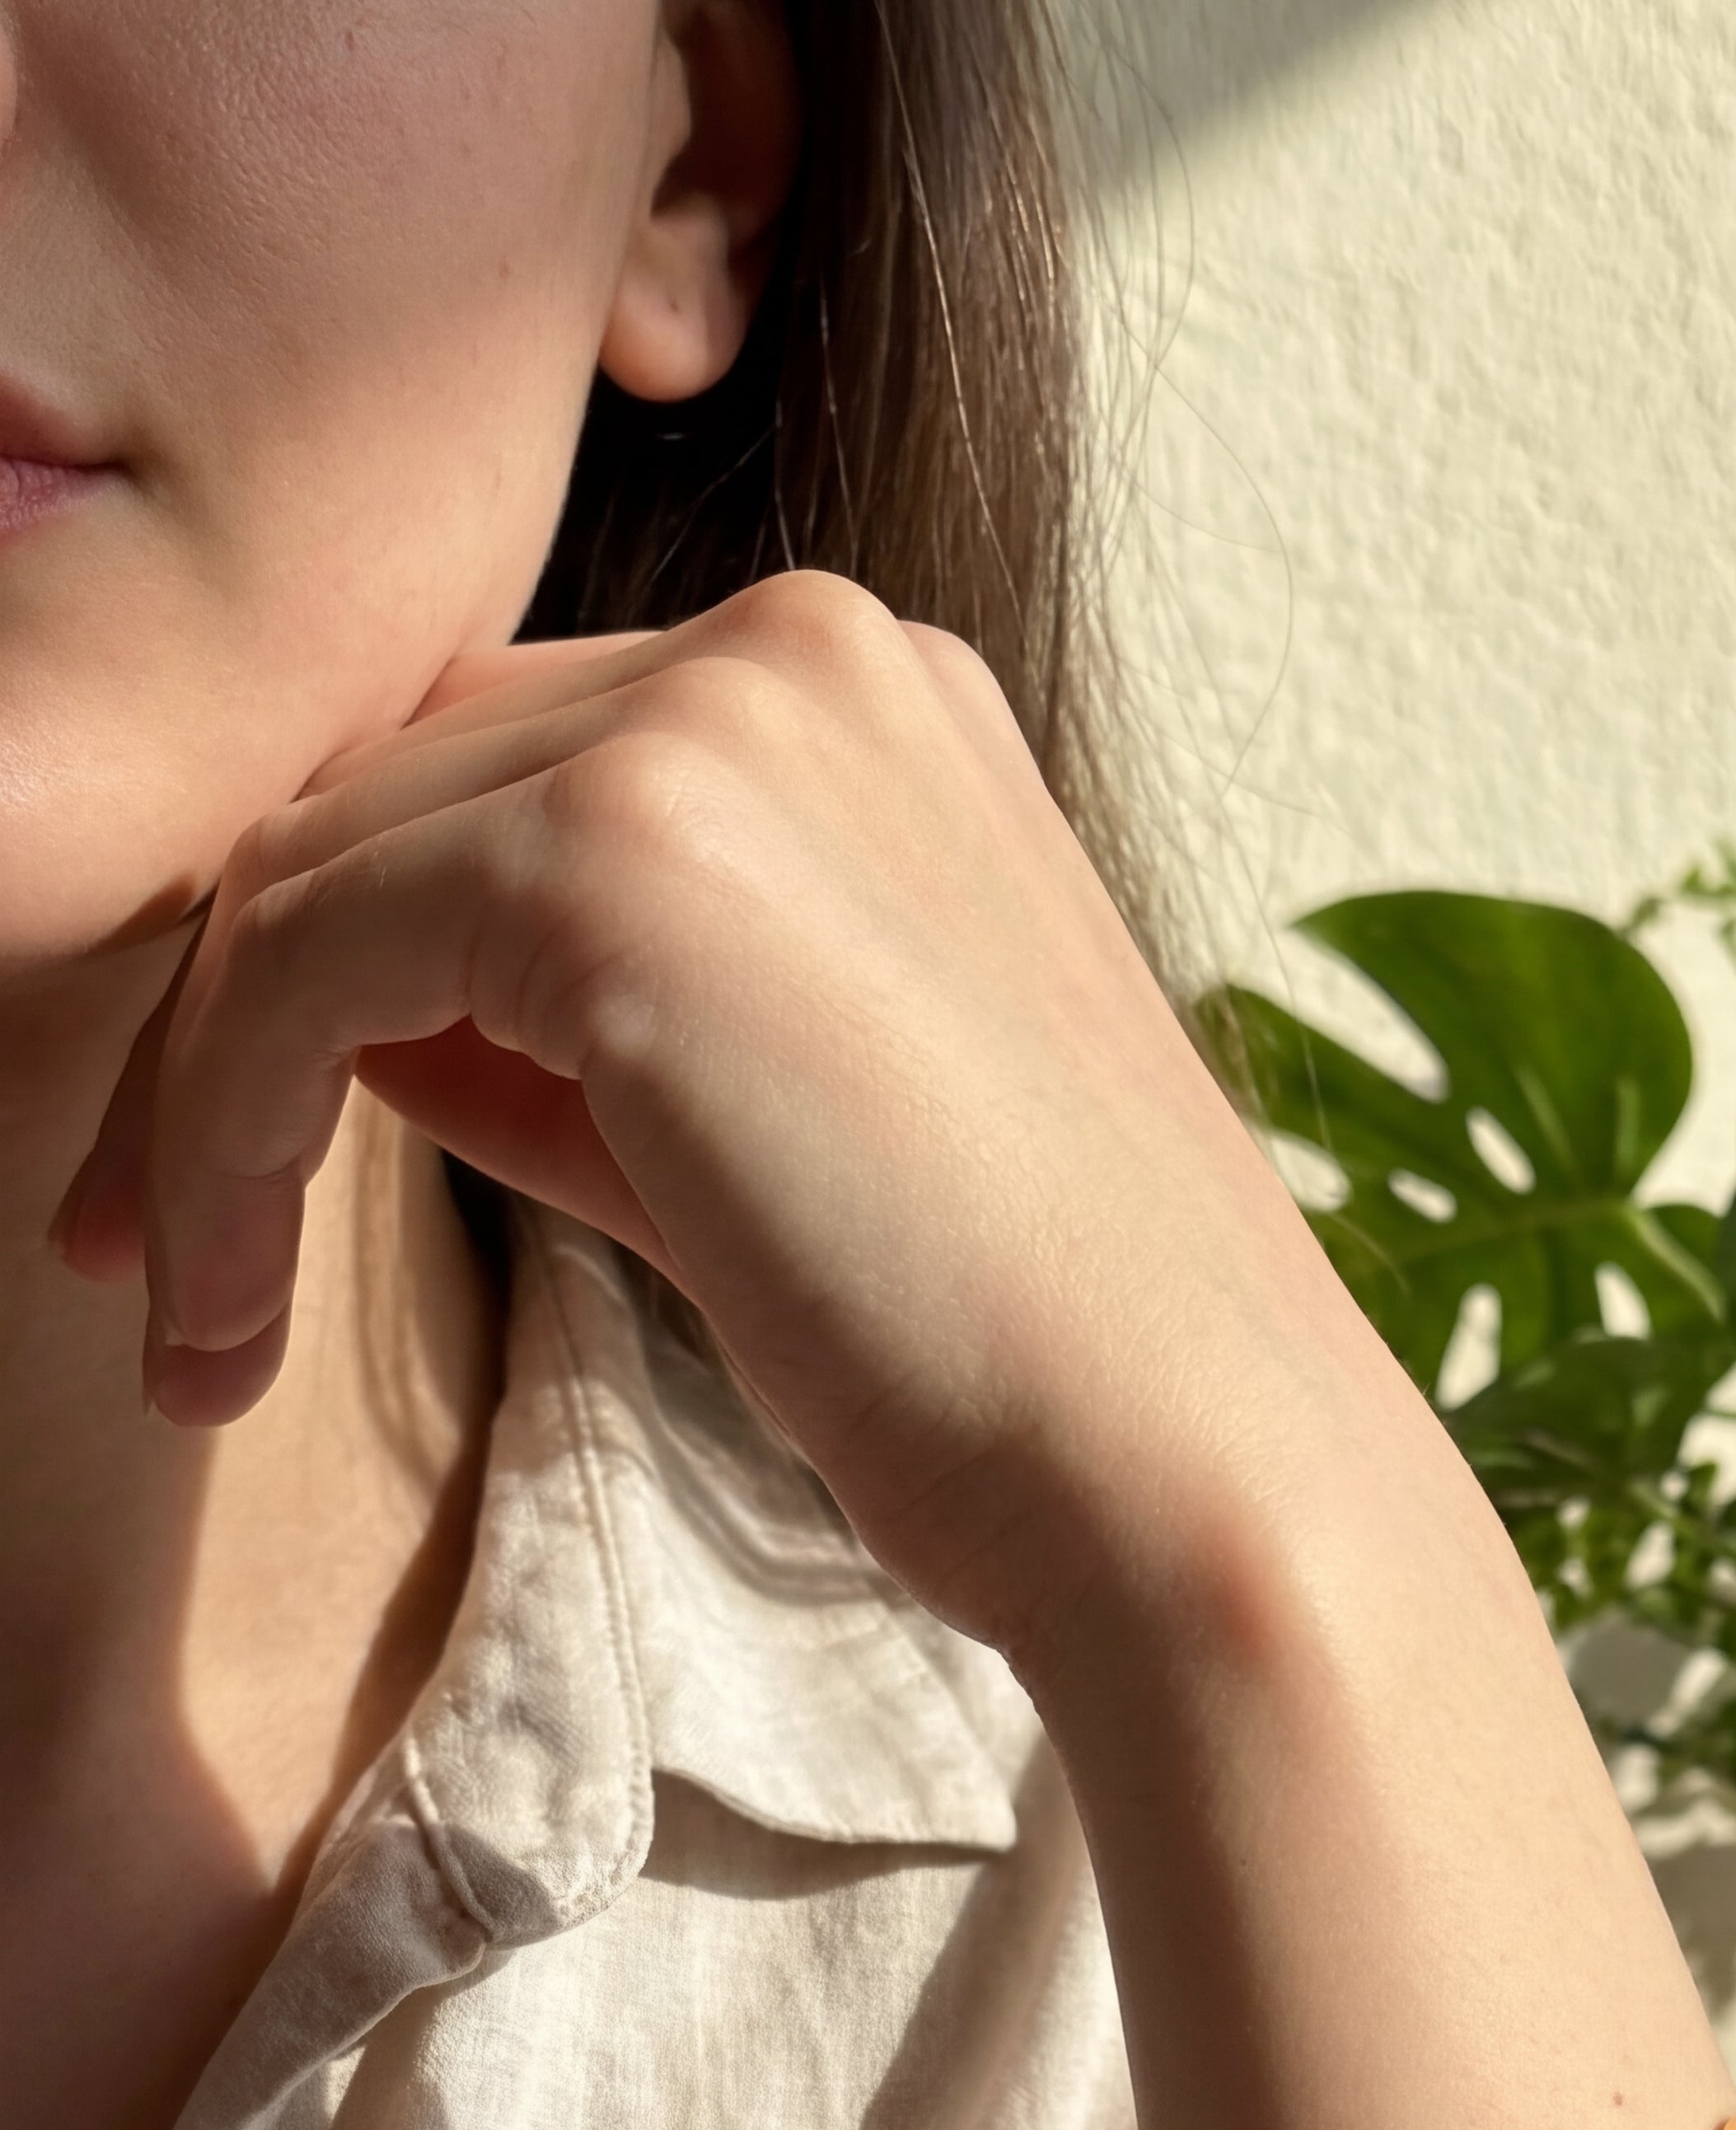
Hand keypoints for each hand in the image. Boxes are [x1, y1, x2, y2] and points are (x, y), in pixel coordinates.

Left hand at [54, 575, 1386, 1665]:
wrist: (1187, 1474)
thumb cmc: (1026, 1361)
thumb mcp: (776, 1136)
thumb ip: (578, 1030)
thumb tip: (350, 1016)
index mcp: (867, 703)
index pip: (500, 769)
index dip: (342, 961)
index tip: (235, 1177)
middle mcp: (794, 655)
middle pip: (382, 790)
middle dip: (229, 1026)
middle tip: (153, 1261)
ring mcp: (712, 731)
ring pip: (308, 865)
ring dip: (195, 1103)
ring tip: (180, 1325)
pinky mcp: (619, 859)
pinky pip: (294, 958)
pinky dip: (208, 1133)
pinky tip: (214, 1307)